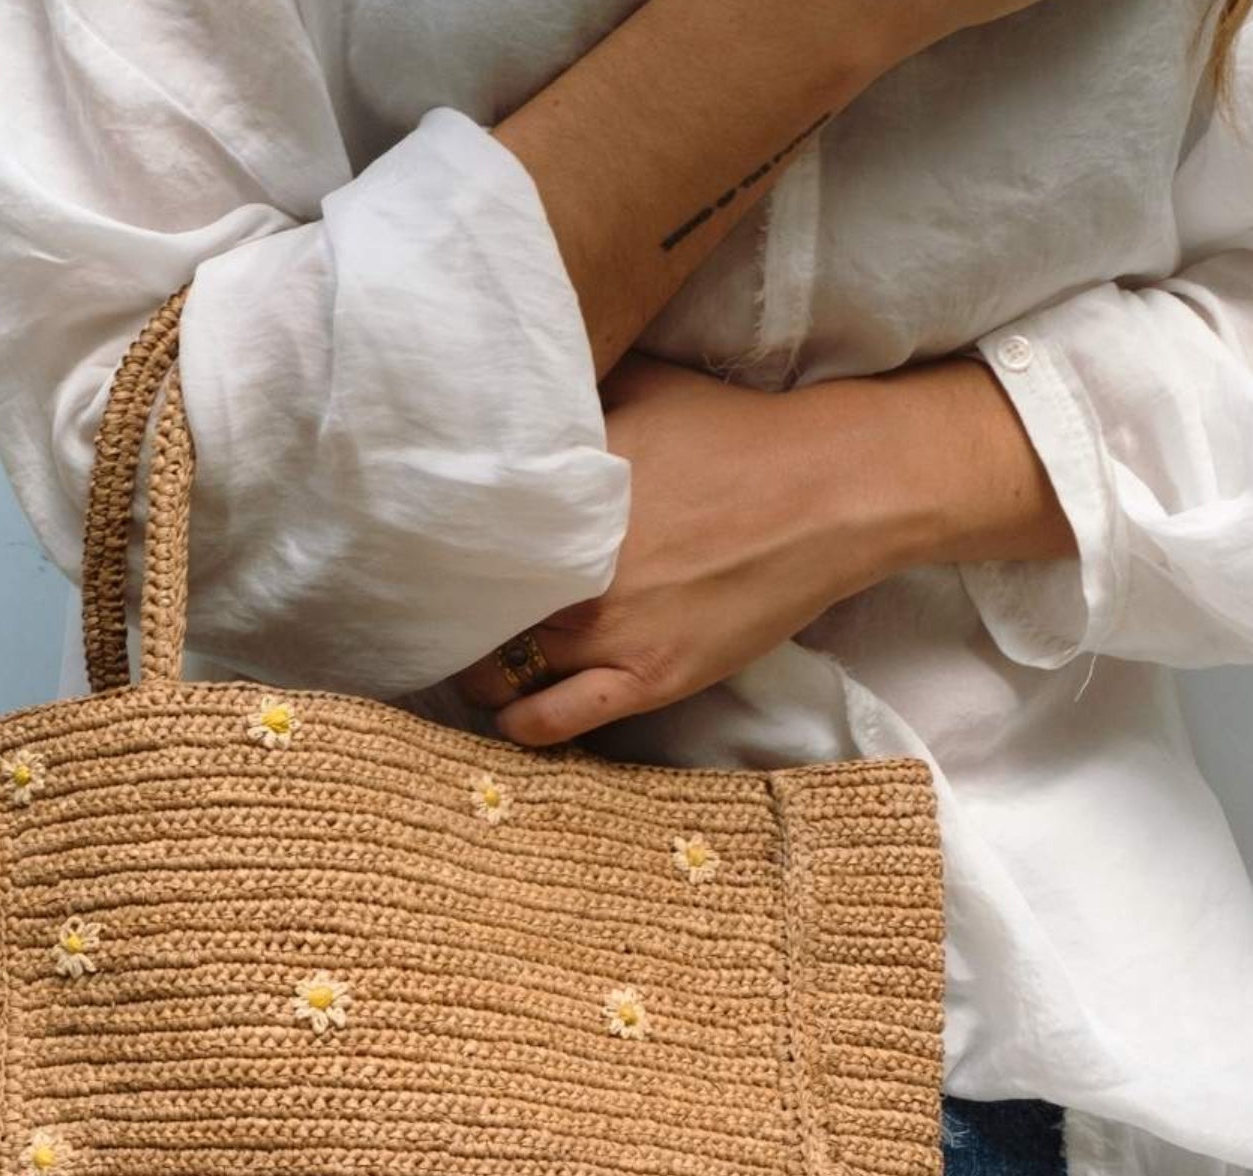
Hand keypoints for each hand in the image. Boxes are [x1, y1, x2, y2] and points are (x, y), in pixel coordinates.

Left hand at [456, 349, 1071, 746]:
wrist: (832, 491)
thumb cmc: (737, 431)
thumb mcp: (641, 385)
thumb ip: (572, 394)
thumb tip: (515, 375)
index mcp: (560, 492)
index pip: (456, 535)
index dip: (430, 553)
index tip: (420, 557)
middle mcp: (571, 568)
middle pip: (467, 612)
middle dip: (447, 616)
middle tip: (442, 616)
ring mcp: (608, 631)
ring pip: (498, 675)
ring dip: (478, 675)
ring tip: (477, 664)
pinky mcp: (648, 679)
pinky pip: (554, 722)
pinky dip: (521, 723)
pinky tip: (513, 710)